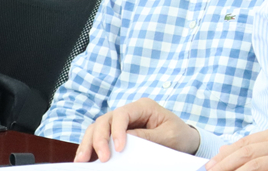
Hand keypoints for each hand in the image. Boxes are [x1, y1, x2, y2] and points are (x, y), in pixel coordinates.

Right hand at [74, 98, 200, 162]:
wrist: (185, 139)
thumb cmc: (179, 135)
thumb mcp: (168, 136)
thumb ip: (147, 137)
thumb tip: (125, 140)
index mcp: (144, 106)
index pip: (122, 114)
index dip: (116, 130)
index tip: (119, 150)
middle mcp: (130, 112)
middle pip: (105, 120)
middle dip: (98, 138)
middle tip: (100, 159)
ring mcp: (123, 122)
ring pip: (98, 127)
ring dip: (89, 143)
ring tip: (82, 161)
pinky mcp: (118, 134)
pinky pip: (100, 138)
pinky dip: (92, 147)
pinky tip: (86, 160)